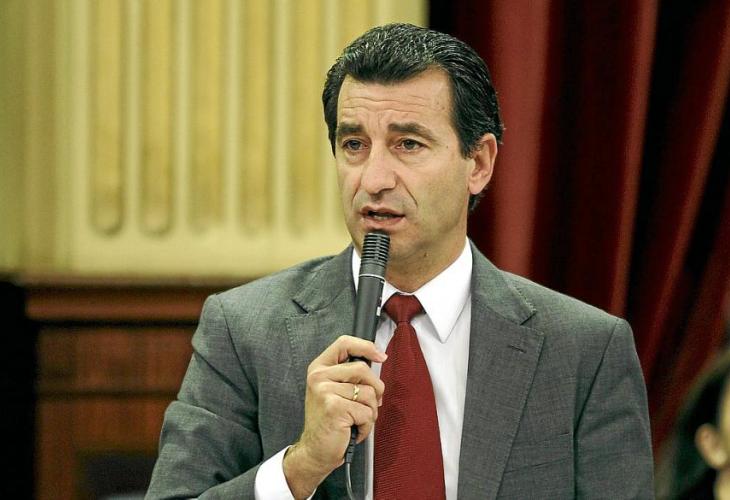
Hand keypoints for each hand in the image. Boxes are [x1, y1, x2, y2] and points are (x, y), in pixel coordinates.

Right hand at [283, 335, 386, 498]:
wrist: (315, 450)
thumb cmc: (329, 421)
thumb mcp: (334, 390)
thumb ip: (350, 374)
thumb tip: (379, 360)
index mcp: (319, 367)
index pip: (344, 343)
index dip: (366, 347)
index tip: (381, 356)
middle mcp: (319, 376)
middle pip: (363, 369)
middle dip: (375, 390)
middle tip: (368, 405)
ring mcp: (325, 391)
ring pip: (369, 393)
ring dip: (370, 412)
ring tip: (355, 420)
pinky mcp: (334, 407)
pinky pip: (366, 412)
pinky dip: (366, 425)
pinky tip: (353, 429)